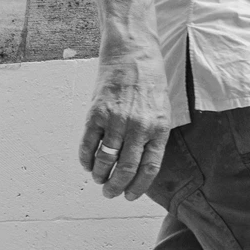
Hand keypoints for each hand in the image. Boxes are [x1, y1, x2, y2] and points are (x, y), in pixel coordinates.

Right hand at [78, 50, 169, 199]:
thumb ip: (154, 137)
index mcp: (158, 129)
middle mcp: (138, 127)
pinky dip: (86, 159)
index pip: (149, 169)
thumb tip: (141, 167)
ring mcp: (116, 120)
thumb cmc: (150, 82)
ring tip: (99, 179)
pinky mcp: (96, 112)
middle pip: (126, 169)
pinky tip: (87, 164)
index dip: (138, 187)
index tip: (129, 196)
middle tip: (110, 194)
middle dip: (116, 187)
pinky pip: (88, 144)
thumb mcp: (163, 111)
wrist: (133, 52)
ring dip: (100, 175)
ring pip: (106, 160)